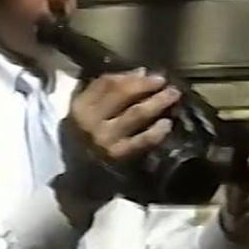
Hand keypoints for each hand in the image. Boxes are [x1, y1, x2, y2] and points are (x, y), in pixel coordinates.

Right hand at [66, 68, 180, 162]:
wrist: (76, 175)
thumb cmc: (82, 137)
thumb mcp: (85, 110)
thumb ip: (106, 89)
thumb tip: (140, 73)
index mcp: (81, 106)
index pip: (107, 83)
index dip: (130, 76)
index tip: (147, 73)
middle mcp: (92, 121)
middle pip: (123, 94)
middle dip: (146, 85)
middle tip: (164, 81)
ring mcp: (106, 139)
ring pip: (135, 114)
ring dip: (156, 103)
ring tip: (172, 95)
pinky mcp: (119, 156)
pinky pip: (142, 140)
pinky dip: (156, 131)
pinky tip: (167, 124)